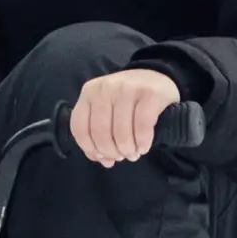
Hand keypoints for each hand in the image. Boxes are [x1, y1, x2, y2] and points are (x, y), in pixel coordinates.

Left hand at [69, 67, 186, 166]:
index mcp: (89, 93)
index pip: (79, 127)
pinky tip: (143, 147)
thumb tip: (103, 161)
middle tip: (121, 157)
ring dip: (128, 149)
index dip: (89, 148)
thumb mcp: (107, 108)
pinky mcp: (149, 94)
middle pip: (100, 131)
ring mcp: (127, 89)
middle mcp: (105, 89)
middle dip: (111, 151)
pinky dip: (142, 142)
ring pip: (121, 131)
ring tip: (133, 154)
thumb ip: (99, 132)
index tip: (102, 157)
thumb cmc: (128, 98)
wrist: (157, 76)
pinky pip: (142, 126)